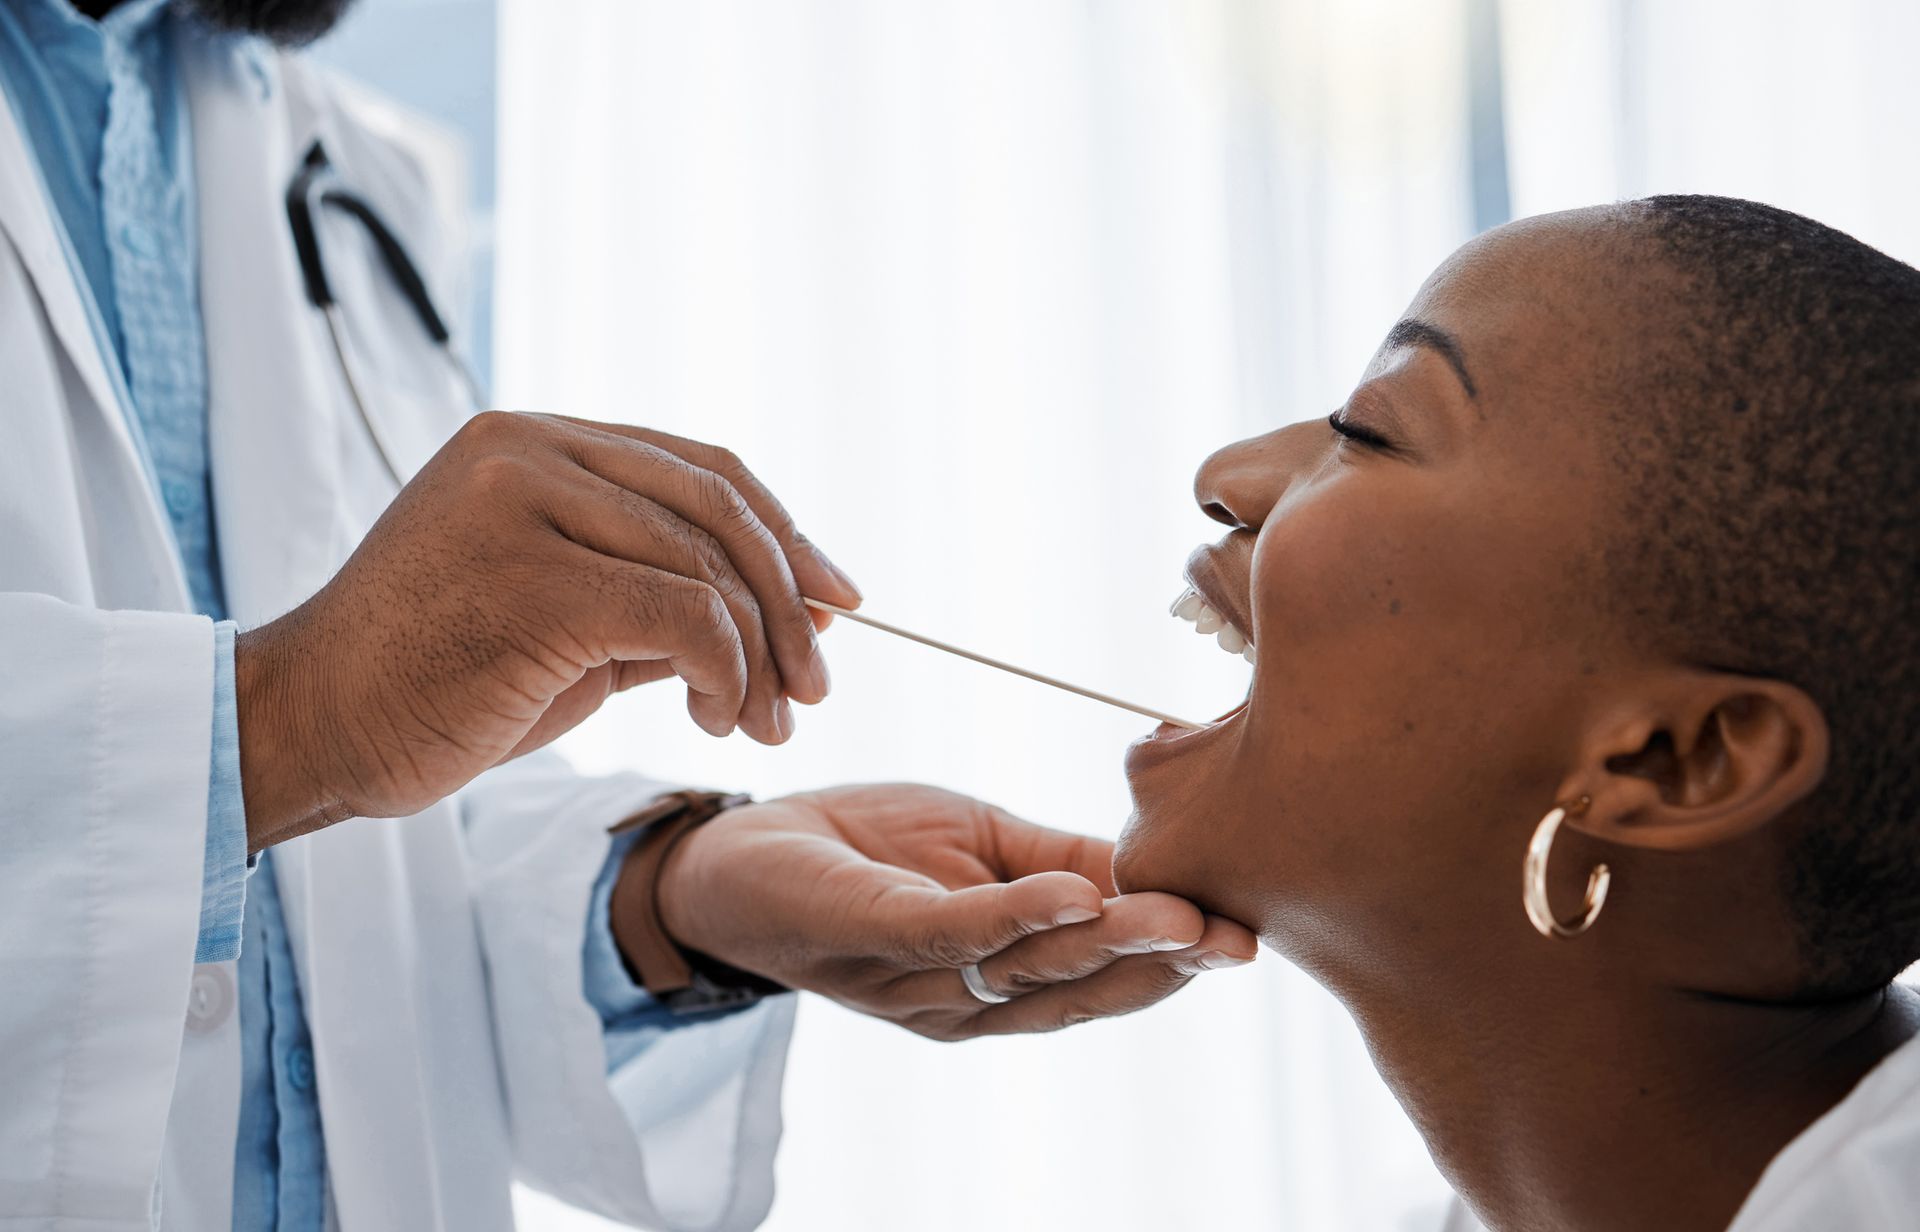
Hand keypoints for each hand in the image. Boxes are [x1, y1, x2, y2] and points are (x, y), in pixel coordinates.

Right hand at [235, 411, 860, 849]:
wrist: (315, 727)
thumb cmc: (435, 681)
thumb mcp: (565, 616)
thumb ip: (659, 589)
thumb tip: (798, 605)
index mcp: (535, 439)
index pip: (701, 469)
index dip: (784, 532)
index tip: (836, 598)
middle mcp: (530, 449)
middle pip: (720, 507)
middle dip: (791, 601)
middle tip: (819, 685)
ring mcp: (526, 504)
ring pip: (708, 567)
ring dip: (763, 659)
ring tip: (769, 725)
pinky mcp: (534, 578)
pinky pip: (685, 617)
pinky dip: (727, 675)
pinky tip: (716, 719)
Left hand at [624, 783, 1256, 1038]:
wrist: (742, 852)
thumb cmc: (865, 850)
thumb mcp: (982, 844)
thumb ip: (1062, 861)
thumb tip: (1156, 864)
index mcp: (1001, 978)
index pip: (1101, 974)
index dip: (1174, 958)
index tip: (1248, 936)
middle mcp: (967, 998)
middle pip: (1077, 985)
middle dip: (1162, 962)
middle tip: (1238, 940)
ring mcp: (919, 973)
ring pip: (1028, 966)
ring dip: (1108, 941)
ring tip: (1182, 919)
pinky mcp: (872, 930)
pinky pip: (952, 931)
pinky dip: (1015, 915)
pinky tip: (1074, 897)